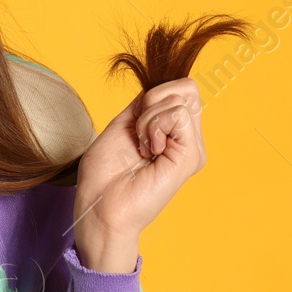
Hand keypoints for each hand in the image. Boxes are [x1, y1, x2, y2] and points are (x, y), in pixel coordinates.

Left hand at [71, 79, 205, 272]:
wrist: (100, 208)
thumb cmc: (104, 176)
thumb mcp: (123, 126)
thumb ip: (146, 105)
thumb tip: (162, 83)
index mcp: (173, 135)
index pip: (180, 89)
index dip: (154, 94)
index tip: (134, 124)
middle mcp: (188, 141)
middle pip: (187, 87)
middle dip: (153, 100)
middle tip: (138, 134)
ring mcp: (192, 149)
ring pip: (181, 97)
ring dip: (148, 118)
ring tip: (141, 147)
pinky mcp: (191, 156)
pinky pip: (178, 114)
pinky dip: (153, 126)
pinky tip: (147, 151)